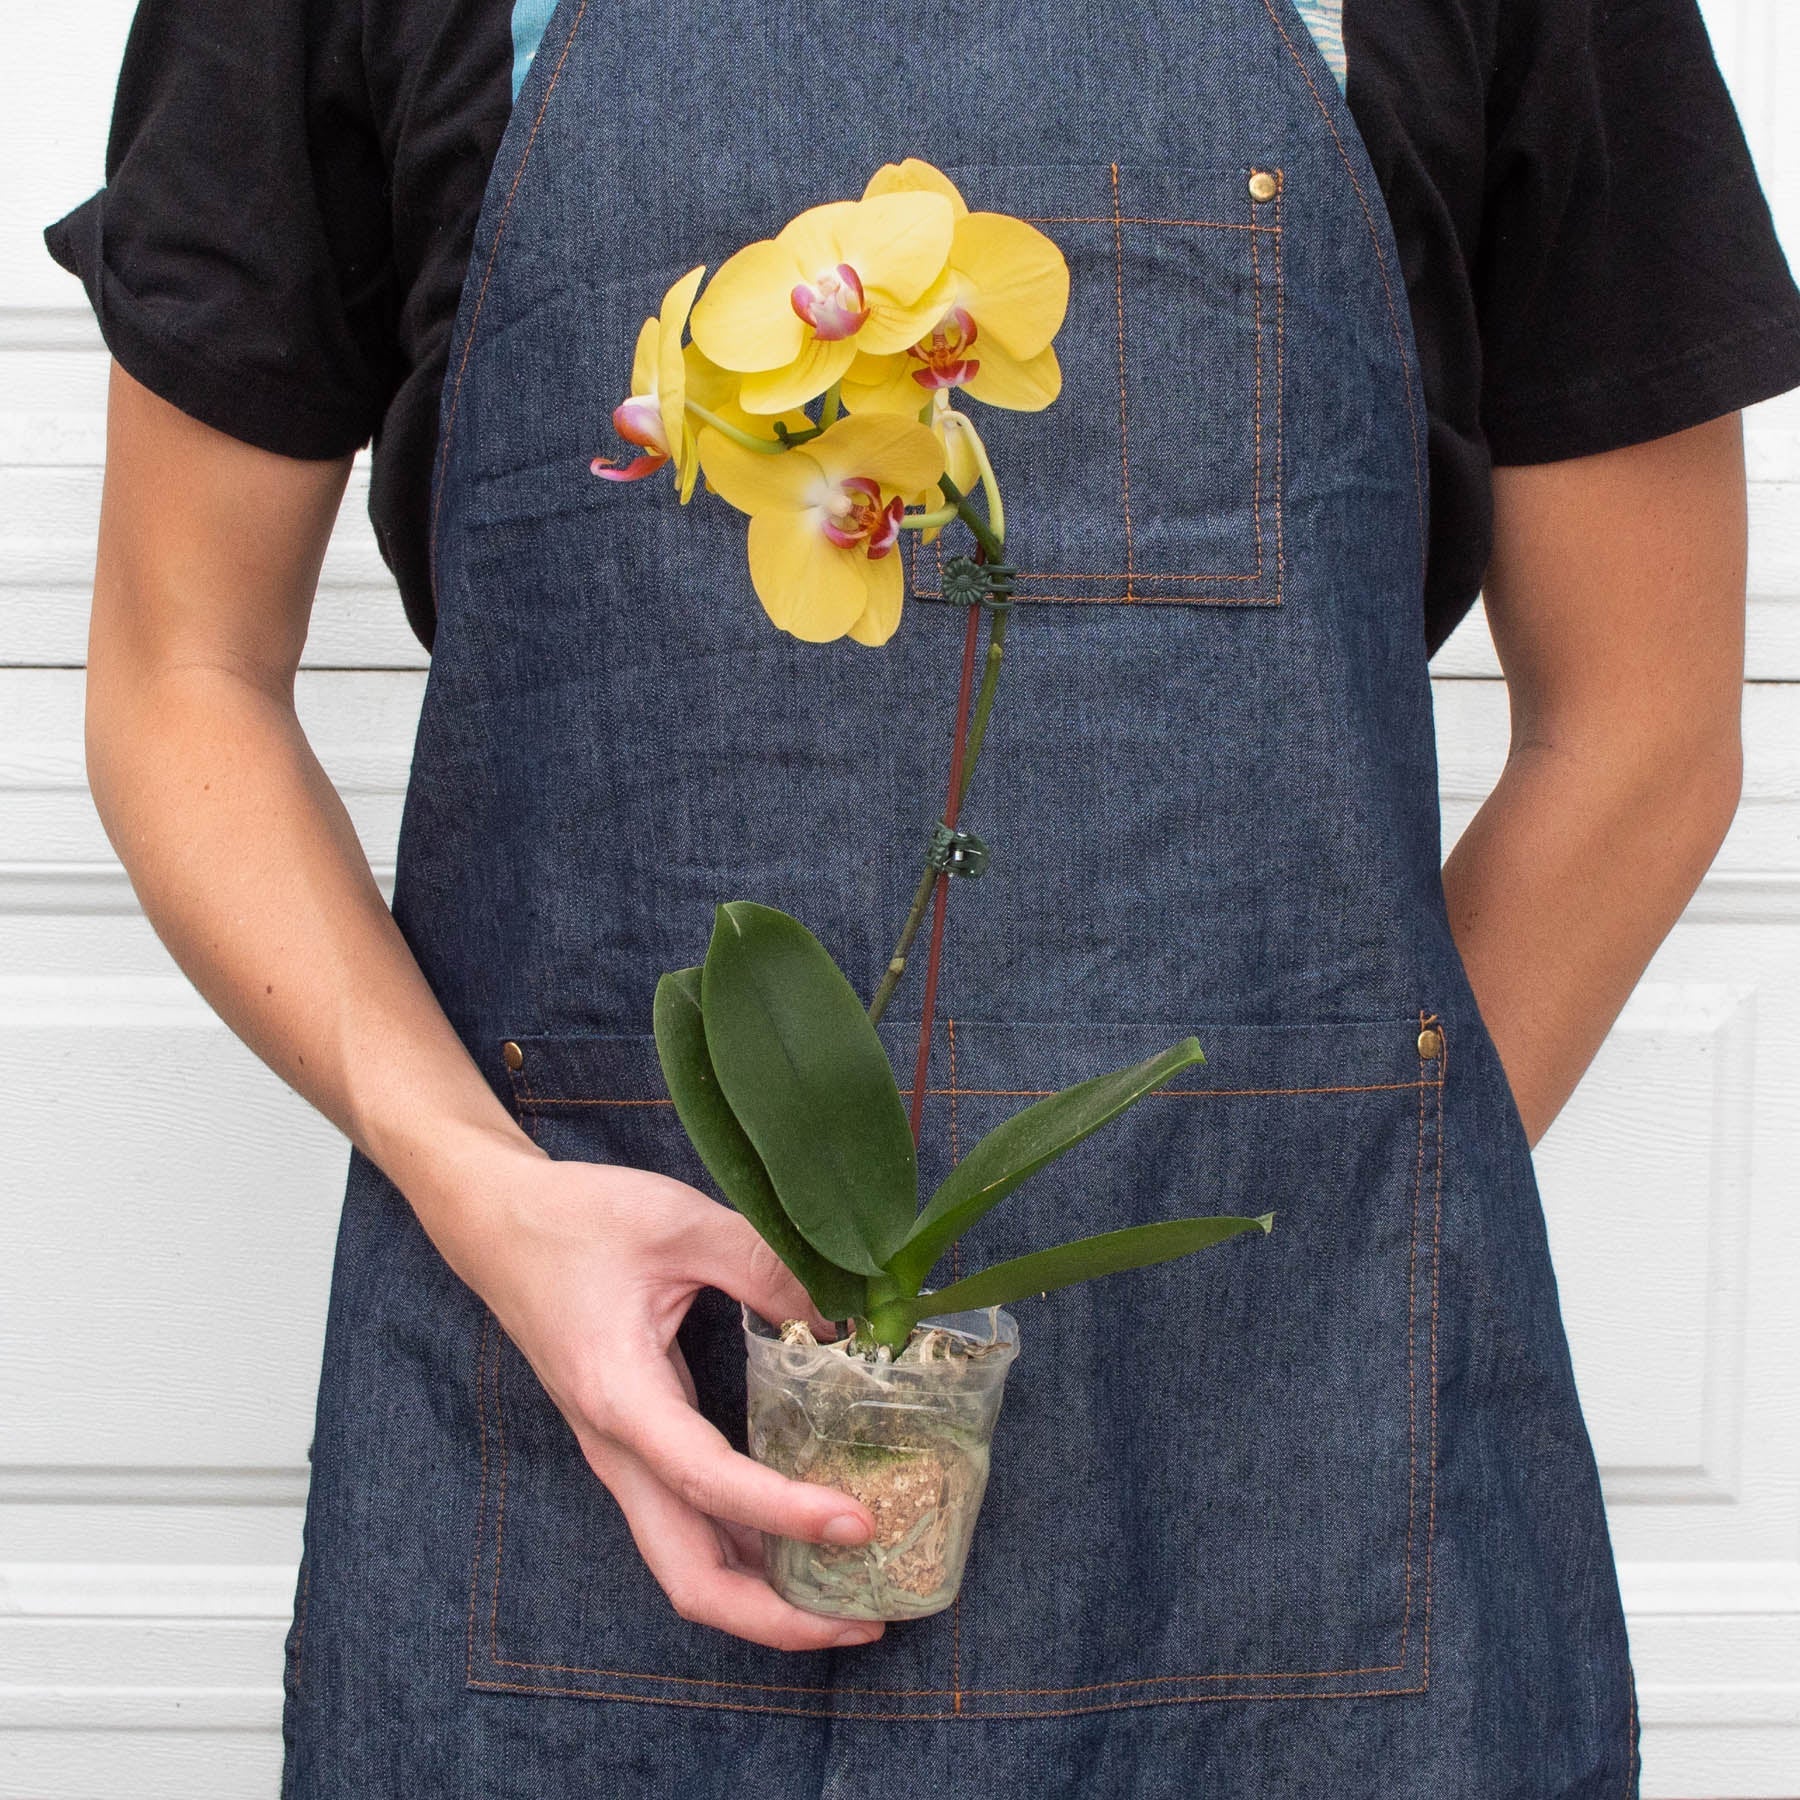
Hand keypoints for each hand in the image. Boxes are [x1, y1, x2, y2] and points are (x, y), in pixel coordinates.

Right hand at [444, 1138, 886, 1651]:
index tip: (859, 1524)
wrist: (496, 1220)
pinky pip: (691, 1520)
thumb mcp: (681, 1222)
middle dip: (776, 1615)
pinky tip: (806, 1535)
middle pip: (690, 1575)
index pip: (709, 1483)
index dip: (787, 1515)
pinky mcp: (633, 1443)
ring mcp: (621, 1454)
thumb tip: (847, 1318)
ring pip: (689, 1561)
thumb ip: (765, 1267)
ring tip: (851, 1595)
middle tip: (865, 1620)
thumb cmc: (577, 1218)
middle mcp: (617, 1448)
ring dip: (766, 1593)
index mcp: (621, 1397)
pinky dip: (749, 1547)